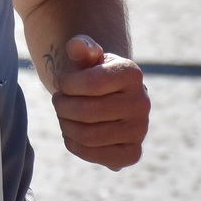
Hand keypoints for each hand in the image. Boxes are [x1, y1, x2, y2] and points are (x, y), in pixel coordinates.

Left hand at [49, 35, 148, 169]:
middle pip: (87, 112)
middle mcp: (142, 102)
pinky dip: (74, 144)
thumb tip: (77, 46)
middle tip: (58, 101)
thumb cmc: (91, 74)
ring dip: (65, 124)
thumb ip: (80, 48)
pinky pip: (93, 154)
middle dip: (62, 106)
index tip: (62, 82)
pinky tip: (73, 132)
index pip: (90, 84)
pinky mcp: (131, 153)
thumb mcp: (86, 57)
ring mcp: (140, 130)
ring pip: (87, 135)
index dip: (66, 84)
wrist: (106, 98)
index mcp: (132, 73)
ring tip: (64, 115)